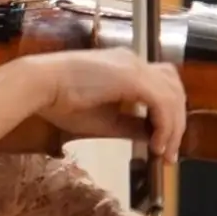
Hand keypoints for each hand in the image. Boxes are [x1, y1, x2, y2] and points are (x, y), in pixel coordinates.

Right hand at [26, 49, 185, 161]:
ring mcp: (134, 67)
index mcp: (126, 67)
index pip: (162, 86)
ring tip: (164, 152)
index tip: (164, 145)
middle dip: (177, 123)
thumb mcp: (104, 120)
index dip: (169, 115)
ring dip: (174, 127)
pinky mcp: (132, 77)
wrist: (39, 85)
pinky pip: (162, 102)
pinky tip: (156, 144)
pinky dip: (165, 124)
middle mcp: (134, 62)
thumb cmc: (60, 101)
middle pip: (174, 89)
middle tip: (170, 153)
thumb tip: (151, 137)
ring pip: (173, 95)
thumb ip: (130, 125)